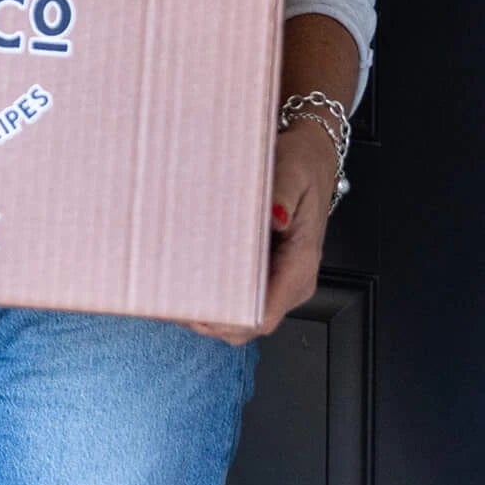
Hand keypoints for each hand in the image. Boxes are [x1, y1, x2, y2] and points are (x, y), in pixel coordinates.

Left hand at [190, 122, 338, 344]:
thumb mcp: (294, 171)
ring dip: (209, 312)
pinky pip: (241, 299)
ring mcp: (279, 281)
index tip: (196, 309)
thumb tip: (275, 217)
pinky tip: (190, 284)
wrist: (312, 159)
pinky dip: (216, 299)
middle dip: (210, 320)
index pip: (265, 315)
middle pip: (248, 325)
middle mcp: (291, 281)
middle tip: (172, 303)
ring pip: (242, 317)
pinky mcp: (268, 274)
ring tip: (174, 297)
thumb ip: (284, 194)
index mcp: (300, 265)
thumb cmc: (303, 166)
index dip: (228, 321)